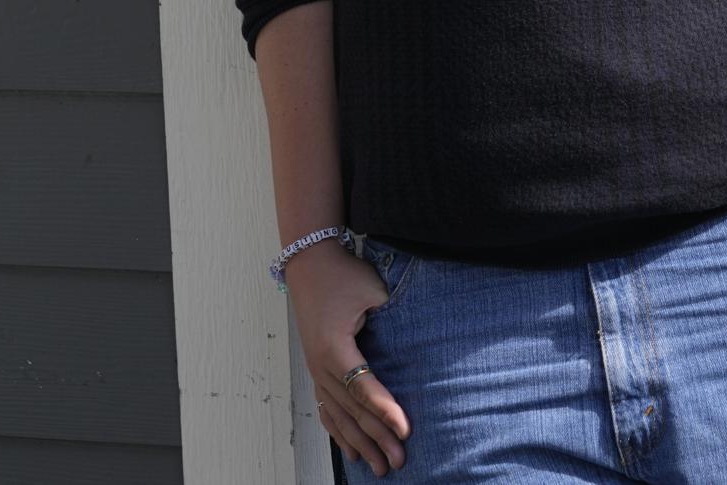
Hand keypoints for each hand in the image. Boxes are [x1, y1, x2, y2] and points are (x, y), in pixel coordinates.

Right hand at [285, 241, 411, 474]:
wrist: (310, 262)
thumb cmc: (343, 274)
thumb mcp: (373, 290)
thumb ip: (392, 315)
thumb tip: (416, 340)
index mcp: (335, 348)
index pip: (364, 387)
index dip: (385, 411)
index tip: (405, 431)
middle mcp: (321, 365)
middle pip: (352, 409)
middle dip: (377, 437)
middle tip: (399, 461)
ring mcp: (315, 370)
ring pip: (339, 415)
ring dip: (360, 442)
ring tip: (378, 468)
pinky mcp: (316, 369)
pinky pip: (326, 409)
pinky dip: (339, 433)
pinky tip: (352, 451)